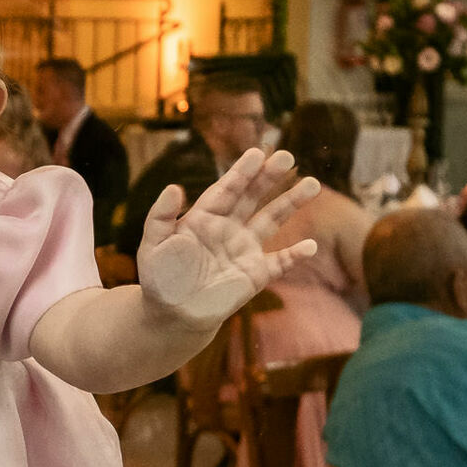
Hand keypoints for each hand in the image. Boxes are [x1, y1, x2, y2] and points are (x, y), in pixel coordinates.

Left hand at [137, 148, 320, 326]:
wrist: (171, 313)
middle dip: (269, 177)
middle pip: (252, 197)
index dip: (241, 172)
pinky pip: (279, 262)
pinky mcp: (255, 274)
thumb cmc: (159, 277)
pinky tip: (310, 247)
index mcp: (204, 217)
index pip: (226, 190)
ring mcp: (244, 249)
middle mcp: (228, 228)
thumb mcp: (152, 246)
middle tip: (287, 157)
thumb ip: (160, 217)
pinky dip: (295, 256)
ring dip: (291, 203)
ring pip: (272, 220)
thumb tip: (173, 187)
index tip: (257, 154)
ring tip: (313, 184)